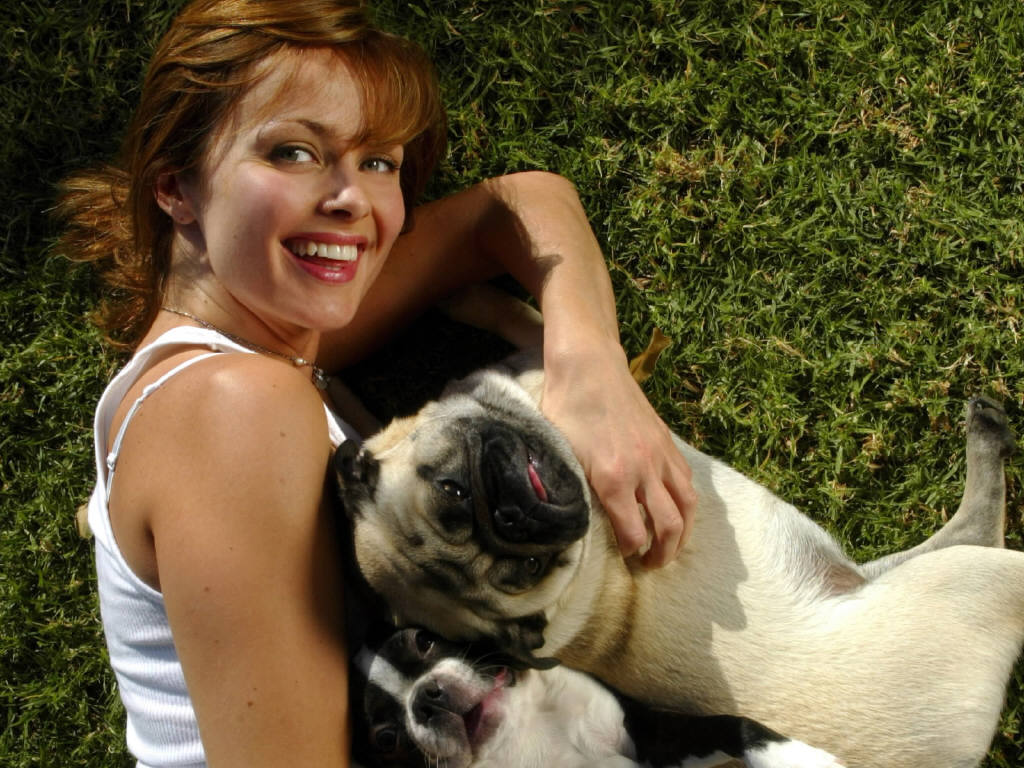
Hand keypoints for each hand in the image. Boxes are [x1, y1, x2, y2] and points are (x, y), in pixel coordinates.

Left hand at [540, 342, 696, 567]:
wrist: (589, 365)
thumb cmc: (566, 407)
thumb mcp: (557, 452)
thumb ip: (563, 487)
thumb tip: (560, 516)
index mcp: (613, 478)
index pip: (634, 533)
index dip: (631, 552)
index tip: (623, 558)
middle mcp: (643, 470)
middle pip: (670, 526)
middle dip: (664, 553)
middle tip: (651, 565)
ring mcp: (659, 455)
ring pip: (687, 506)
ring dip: (683, 533)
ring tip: (671, 546)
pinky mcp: (667, 442)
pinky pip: (687, 481)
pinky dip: (686, 503)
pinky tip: (676, 510)